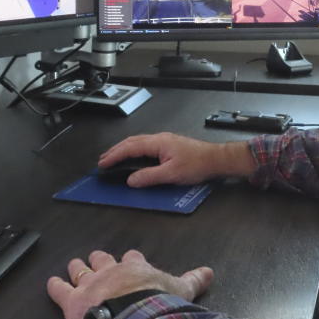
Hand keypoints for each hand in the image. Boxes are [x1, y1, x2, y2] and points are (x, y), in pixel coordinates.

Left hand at [46, 249, 212, 318]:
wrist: (134, 316)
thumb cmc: (158, 303)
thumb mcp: (181, 291)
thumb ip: (194, 280)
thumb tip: (210, 271)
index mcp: (136, 269)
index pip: (132, 258)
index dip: (130, 259)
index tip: (130, 258)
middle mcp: (112, 271)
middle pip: (103, 260)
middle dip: (100, 259)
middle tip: (97, 258)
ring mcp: (91, 284)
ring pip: (80, 270)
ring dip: (77, 267)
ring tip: (74, 264)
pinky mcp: (73, 301)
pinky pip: (59, 290)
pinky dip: (54, 286)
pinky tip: (51, 283)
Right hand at [99, 132, 254, 186]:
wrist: (215, 159)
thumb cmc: (197, 164)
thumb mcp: (172, 174)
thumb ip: (149, 177)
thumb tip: (131, 180)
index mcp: (158, 142)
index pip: (130, 148)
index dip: (114, 156)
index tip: (103, 164)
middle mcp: (159, 139)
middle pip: (132, 142)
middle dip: (115, 151)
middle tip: (103, 161)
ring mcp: (164, 141)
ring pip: (138, 142)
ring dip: (124, 150)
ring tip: (113, 158)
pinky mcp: (169, 146)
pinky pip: (145, 145)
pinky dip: (134, 151)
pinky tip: (133, 157)